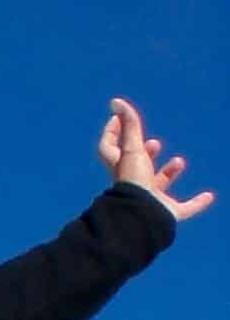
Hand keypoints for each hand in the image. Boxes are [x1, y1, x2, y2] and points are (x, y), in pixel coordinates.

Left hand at [97, 97, 210, 222]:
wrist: (139, 218)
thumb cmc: (134, 183)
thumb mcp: (132, 149)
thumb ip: (129, 124)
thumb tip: (115, 101)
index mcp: (123, 170)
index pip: (110, 149)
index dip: (112, 133)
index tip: (117, 118)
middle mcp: (134, 185)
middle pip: (136, 168)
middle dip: (145, 153)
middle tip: (154, 143)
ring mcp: (150, 201)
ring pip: (158, 186)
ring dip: (168, 174)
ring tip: (179, 161)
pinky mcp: (166, 214)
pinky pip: (183, 209)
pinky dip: (196, 203)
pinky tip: (209, 196)